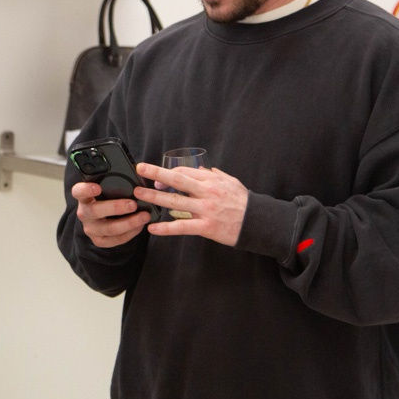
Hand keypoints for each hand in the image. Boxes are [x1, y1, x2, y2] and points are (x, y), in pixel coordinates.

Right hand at [71, 181, 151, 247]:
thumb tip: (135, 171)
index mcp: (83, 196)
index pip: (78, 191)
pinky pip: (115, 239)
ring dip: (129, 223)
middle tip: (133, 204)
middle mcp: (84, 213)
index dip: (86, 189)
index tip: (98, 187)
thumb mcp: (108, 187)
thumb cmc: (109, 197)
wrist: (105, 217)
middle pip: (95, 211)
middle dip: (115, 207)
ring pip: (108, 228)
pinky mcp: (99, 240)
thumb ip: (114, 180)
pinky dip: (130, 233)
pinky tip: (140, 226)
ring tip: (144, 216)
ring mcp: (90, 228)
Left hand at [133, 162, 248, 246]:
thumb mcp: (231, 182)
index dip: (167, 173)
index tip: (155, 175)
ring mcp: (205, 210)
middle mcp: (206, 192)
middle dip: (156, 173)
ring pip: (175, 202)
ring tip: (139, 195)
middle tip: (139, 169)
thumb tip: (204, 170)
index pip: (184, 172)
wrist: (258, 222)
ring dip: (155, 198)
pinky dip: (166, 228)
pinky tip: (153, 228)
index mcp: (211, 180)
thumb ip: (216, 175)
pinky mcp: (206, 227)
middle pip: (177, 180)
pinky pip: (182, 227)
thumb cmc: (244, 202)